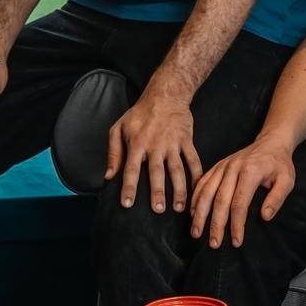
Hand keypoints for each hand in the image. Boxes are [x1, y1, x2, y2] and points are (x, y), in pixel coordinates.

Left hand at [106, 91, 202, 213]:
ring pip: (177, 169)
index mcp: (137, 144)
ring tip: (180, 207)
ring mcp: (173, 144)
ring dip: (179, 189)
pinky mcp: (186, 141)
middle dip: (157, 192)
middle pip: (157, 172)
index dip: (129, 187)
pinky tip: (198, 188)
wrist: (165, 95)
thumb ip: (113, 153)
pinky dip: (197, 174)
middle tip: (158, 210)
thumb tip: (108, 176)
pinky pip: (193, 160)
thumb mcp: (118, 128)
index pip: (131, 169)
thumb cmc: (139, 114)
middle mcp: (155, 145)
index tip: (127, 204)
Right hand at [189, 140, 295, 247]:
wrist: (270, 142)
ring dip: (200, 214)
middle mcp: (233, 168)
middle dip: (216, 224)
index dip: (236, 224)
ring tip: (196, 232)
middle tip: (214, 244)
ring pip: (206, 192)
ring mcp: (223, 166)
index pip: (240, 203)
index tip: (236, 241)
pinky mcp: (217, 166)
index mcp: (250, 172)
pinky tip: (193, 213)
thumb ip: (277, 198)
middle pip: (220, 200)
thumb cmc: (279, 164)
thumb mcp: (287, 180)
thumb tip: (265, 217)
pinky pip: (202, 182)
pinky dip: (196, 198)